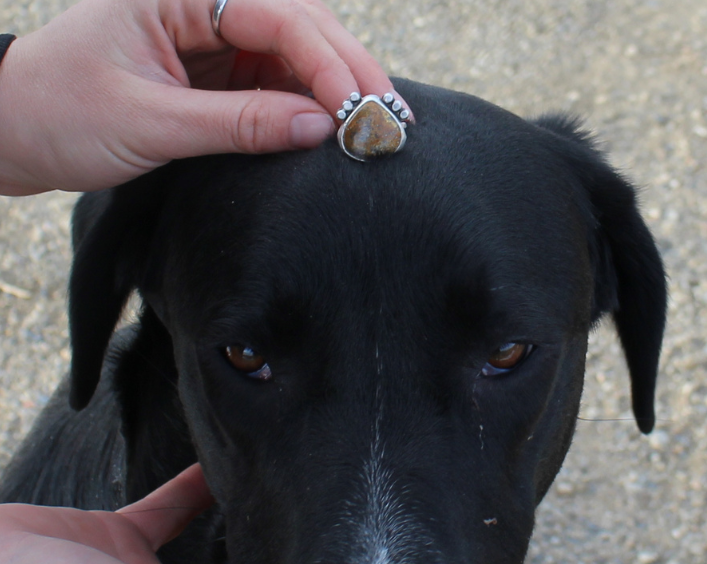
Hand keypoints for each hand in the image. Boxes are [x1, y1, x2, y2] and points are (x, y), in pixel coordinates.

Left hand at [0, 0, 404, 194]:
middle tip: (392, 116)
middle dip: (348, 69)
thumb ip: (237, 124)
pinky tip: (339, 126)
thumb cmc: (63, 114)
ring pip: (296, 51)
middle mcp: (203, 1)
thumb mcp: (150, 122)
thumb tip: (318, 128)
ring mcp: (214, 34)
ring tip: (378, 124)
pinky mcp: (218, 69)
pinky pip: (278, 81)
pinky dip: (310, 106)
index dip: (324, 61)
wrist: (17, 131)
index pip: (273, 14)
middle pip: (297, 23)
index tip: (358, 108)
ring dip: (338, 88)